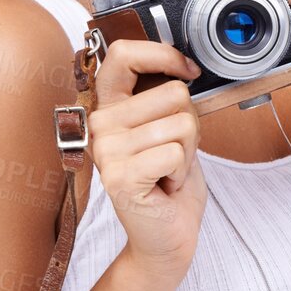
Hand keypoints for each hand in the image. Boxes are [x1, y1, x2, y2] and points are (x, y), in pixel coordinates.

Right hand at [88, 39, 207, 282]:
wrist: (166, 236)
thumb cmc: (169, 182)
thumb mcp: (169, 129)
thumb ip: (166, 98)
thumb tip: (184, 67)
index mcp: (110, 107)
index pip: (124, 55)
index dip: (162, 54)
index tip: (187, 70)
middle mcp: (101, 125)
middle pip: (173, 93)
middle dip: (188, 125)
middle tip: (171, 154)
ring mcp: (107, 151)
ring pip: (181, 124)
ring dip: (187, 152)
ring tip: (167, 171)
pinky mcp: (120, 176)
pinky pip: (175, 152)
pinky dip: (182, 170)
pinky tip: (164, 185)